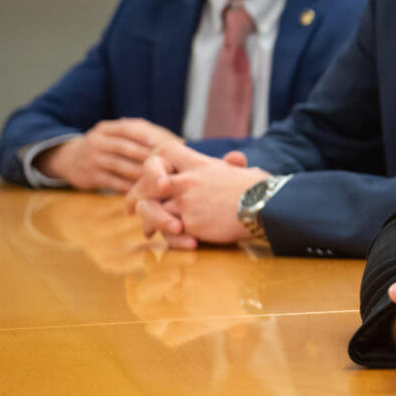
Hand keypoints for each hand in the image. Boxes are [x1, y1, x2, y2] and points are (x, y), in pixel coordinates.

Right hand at [37, 118, 179, 191]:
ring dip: (143, 175)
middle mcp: (98, 141)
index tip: (171, 148)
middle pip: (129, 149)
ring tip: (164, 181)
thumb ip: (144, 136)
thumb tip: (182, 143)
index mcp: (108, 128)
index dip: (152, 138)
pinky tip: (147, 192)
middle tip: (173, 167)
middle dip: (151, 158)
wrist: (69, 159)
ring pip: (122, 167)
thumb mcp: (118, 136)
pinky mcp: (90, 177)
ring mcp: (92, 159)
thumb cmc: (109, 147)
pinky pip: (114, 183)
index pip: (132, 129)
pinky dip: (131, 187)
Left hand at [126, 144, 268, 246]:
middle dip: (137, 194)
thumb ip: (233, 166)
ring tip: (149, 231)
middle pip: (149, 183)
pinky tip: (171, 242)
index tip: (153, 178)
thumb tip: (235, 160)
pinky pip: (169, 231)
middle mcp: (187, 181)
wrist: (266, 206)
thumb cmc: (261, 189)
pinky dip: (169, 238)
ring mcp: (186, 203)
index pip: (166, 152)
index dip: (156, 163)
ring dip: (150, 221)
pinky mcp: (189, 223)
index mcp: (200, 165)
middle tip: (130, 207)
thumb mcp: (244, 171)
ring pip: (153, 209)